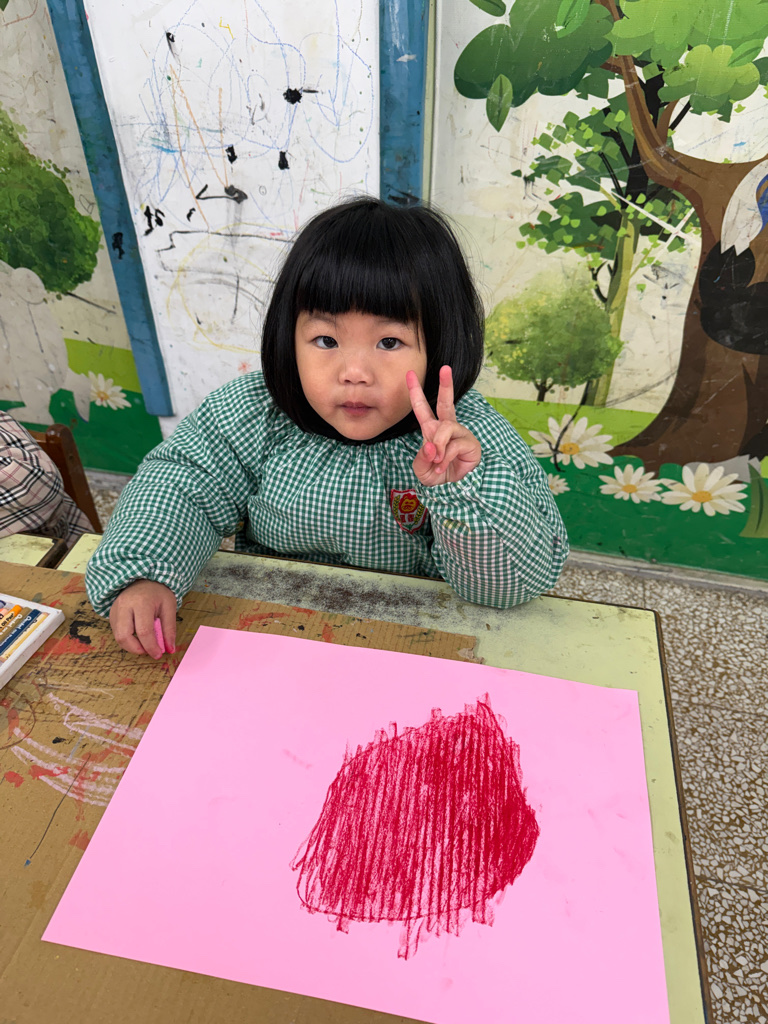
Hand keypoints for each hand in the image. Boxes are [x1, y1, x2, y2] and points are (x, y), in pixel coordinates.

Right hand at [109, 580, 176, 658]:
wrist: (143, 578)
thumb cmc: (158, 592)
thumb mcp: (169, 607)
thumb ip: (169, 629)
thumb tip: (170, 649)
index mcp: (141, 602)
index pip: (143, 631)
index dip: (151, 647)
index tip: (158, 654)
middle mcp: (124, 606)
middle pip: (124, 636)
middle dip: (137, 649)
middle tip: (149, 651)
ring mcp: (115, 610)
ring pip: (118, 636)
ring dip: (131, 646)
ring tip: (145, 643)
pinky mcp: (111, 614)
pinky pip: (116, 632)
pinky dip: (127, 639)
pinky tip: (137, 635)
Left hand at [406, 365, 480, 485]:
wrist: (453, 490)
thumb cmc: (437, 476)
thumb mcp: (421, 469)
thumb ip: (422, 458)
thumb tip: (431, 446)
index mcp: (432, 430)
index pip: (423, 408)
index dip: (416, 392)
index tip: (409, 374)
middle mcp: (447, 428)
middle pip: (446, 403)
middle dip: (446, 385)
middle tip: (445, 368)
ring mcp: (460, 434)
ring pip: (445, 428)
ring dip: (438, 445)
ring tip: (436, 460)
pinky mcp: (470, 443)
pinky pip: (453, 445)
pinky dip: (445, 458)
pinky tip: (443, 467)